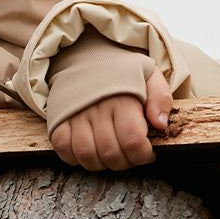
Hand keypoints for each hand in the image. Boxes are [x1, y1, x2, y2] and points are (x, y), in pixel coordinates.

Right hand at [50, 69, 172, 170]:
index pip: (132, 140)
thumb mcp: (151, 76)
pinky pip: (63, 148)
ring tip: (113, 155)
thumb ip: (161, 98)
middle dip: (127, 162)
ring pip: (87, 155)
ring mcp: (75, 114)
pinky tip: (91, 151)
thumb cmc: (123, 71)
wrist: (87, 55)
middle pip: (111, 153)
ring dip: (103, 164)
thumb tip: (160, 124)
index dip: (143, 155)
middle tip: (132, 156)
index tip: (149, 153)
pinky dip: (76, 158)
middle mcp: (97, 108)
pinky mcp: (58, 118)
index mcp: (123, 99)